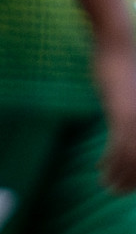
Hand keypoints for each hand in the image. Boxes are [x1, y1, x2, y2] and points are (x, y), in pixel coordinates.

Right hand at [95, 40, 135, 192]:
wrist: (119, 42)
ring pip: (134, 160)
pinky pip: (119, 148)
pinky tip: (100, 169)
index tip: (130, 184)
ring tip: (107, 187)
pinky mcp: (125, 115)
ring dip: (120, 178)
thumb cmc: (127, 62)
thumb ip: (131, 114)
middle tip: (118, 191)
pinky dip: (110, 163)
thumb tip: (124, 125)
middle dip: (132, 180)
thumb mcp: (130, 95)